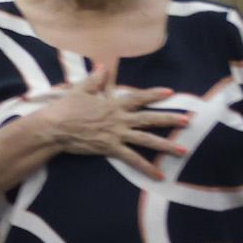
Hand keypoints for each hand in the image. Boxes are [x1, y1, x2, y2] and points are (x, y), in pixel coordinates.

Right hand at [31, 59, 187, 175]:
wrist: (54, 127)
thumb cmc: (65, 108)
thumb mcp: (79, 90)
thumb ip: (94, 79)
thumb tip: (104, 66)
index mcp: (113, 104)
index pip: (138, 98)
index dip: (154, 95)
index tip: (170, 93)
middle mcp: (119, 119)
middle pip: (149, 119)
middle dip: (169, 119)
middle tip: (188, 121)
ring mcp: (117, 134)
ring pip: (146, 140)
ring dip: (166, 146)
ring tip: (183, 150)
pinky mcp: (111, 148)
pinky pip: (133, 160)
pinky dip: (146, 168)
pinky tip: (159, 176)